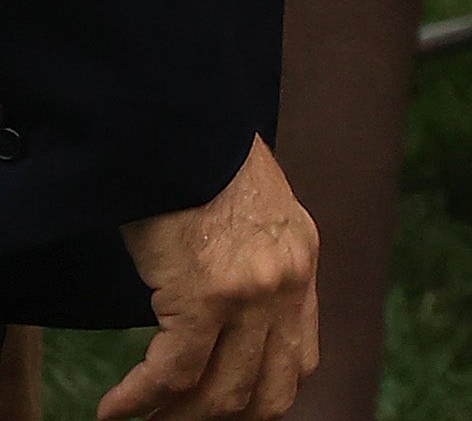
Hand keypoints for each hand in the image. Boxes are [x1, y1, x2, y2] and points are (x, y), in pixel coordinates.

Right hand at [103, 136, 318, 418]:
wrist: (186, 132)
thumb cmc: (206, 171)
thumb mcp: (259, 221)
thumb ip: (260, 271)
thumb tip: (235, 326)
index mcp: (302, 268)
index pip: (299, 361)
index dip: (260, 399)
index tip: (221, 412)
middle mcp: (287, 285)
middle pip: (265, 392)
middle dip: (217, 419)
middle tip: (176, 420)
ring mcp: (250, 294)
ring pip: (219, 395)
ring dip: (175, 417)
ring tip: (143, 418)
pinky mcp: (205, 296)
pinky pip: (173, 375)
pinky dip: (139, 401)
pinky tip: (116, 408)